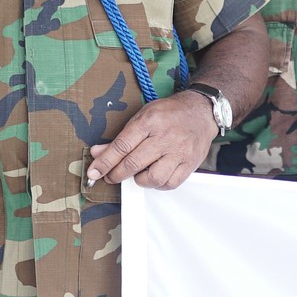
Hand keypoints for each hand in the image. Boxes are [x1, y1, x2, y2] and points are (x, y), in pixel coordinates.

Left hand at [86, 91, 214, 189]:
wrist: (201, 112)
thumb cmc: (170, 113)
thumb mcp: (142, 116)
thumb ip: (121, 137)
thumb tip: (98, 153)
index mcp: (150, 121)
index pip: (122, 146)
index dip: (105, 162)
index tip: (94, 172)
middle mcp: (165, 137)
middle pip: (134, 163)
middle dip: (116, 174)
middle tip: (111, 176)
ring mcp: (179, 151)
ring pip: (153, 178)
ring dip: (139, 180)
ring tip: (137, 174)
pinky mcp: (189, 163)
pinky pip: (170, 183)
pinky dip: (158, 185)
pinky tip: (154, 177)